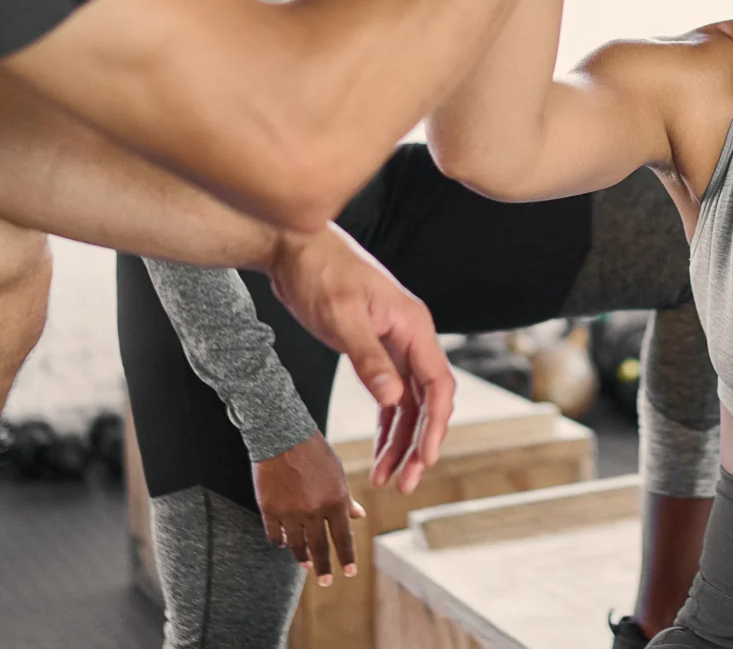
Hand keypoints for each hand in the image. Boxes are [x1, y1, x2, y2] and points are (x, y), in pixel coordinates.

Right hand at [252, 433, 363, 584]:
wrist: (282, 436)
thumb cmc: (314, 452)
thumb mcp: (337, 472)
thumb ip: (346, 498)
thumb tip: (359, 516)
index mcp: (335, 501)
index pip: (343, 537)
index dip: (347, 557)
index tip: (349, 572)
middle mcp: (314, 511)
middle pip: (320, 548)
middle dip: (324, 568)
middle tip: (326, 582)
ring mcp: (290, 512)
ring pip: (296, 546)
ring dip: (301, 558)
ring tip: (305, 564)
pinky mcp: (269, 509)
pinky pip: (274, 535)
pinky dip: (279, 542)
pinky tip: (282, 543)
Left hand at [263, 225, 452, 493]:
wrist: (294, 247)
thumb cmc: (319, 272)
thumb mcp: (341, 317)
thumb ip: (369, 359)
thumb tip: (394, 401)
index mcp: (413, 326)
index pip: (438, 384)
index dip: (436, 425)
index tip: (425, 460)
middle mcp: (411, 338)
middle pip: (428, 401)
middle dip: (419, 444)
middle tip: (403, 484)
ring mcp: (394, 344)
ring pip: (409, 404)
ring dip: (401, 441)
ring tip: (385, 479)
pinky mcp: (374, 350)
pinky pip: (390, 395)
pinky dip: (387, 425)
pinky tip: (379, 452)